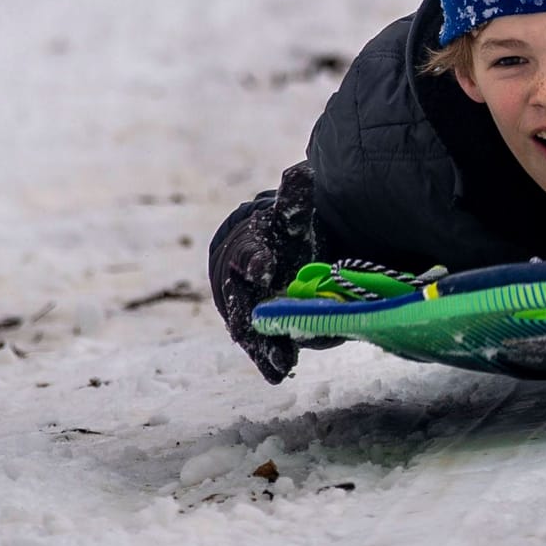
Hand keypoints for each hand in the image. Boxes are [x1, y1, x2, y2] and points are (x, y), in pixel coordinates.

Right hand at [209, 163, 321, 383]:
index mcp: (250, 250)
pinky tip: (279, 375)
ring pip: (253, 330)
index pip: (249, 253)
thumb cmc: (281, 236)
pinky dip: (269, 361)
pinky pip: (263, 347)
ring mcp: (250, 310)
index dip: (255, 260)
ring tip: (279, 363)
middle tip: (261, 326)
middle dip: (254, 316)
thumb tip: (303, 171)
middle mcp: (243, 284)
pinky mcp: (260, 331)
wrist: (270, 258)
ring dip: (264, 346)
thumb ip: (296, 201)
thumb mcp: (292, 219)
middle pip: (243, 301)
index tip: (264, 267)